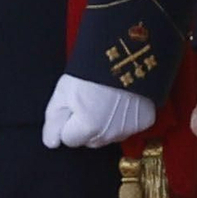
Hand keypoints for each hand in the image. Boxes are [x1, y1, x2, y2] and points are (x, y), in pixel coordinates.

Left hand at [41, 74, 157, 150]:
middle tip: (89, 101)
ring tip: (107, 100)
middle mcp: (110, 134)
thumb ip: (53, 122)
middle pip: (90, 141)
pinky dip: (125, 118)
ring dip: (106, 124)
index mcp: (88, 128)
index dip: (68, 123)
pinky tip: (123, 101)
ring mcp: (129, 128)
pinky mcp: (144, 121)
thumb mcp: (62, 93)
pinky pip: (129, 127)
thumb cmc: (92, 71)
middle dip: (86, 127)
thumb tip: (52, 142)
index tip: (74, 106)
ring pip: (109, 136)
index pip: (69, 139)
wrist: (127, 55)